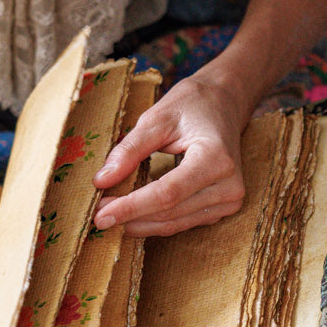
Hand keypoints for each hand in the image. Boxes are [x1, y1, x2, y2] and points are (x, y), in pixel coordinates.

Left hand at [93, 71, 247, 236]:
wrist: (225, 103)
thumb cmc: (193, 105)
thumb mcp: (156, 118)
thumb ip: (129, 150)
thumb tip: (101, 181)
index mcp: (216, 158)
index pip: (167, 193)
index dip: (131, 207)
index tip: (100, 214)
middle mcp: (229, 185)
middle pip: (170, 212)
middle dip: (130, 216)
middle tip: (97, 214)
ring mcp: (229, 199)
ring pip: (175, 223)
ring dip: (139, 223)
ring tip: (109, 216)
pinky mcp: (223, 207)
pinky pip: (183, 221)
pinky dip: (155, 221)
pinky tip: (133, 216)